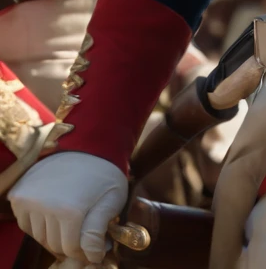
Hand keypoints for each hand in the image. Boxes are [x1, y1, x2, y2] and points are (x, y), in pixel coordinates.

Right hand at [10, 152, 127, 263]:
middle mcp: (45, 206)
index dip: (84, 249)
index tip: (94, 243)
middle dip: (70, 241)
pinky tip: (53, 210)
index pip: (71, 249)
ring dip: (53, 232)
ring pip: (39, 235)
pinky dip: (38, 223)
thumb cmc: (104, 173)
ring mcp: (29, 199)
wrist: (86, 144)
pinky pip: (26, 223)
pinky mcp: (19, 194)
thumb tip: (92, 257)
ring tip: (69, 216)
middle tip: (82, 228)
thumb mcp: (112, 200)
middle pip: (54, 243)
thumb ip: (98, 231)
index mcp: (70, 210)